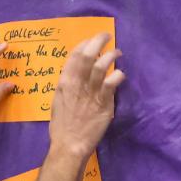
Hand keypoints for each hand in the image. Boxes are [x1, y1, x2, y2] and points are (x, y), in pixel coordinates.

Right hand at [48, 33, 124, 159]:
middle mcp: (77, 83)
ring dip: (112, 55)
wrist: (70, 145)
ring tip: (118, 52)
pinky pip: (113, 82)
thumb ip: (68, 86)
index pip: (74, 55)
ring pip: (102, 65)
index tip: (91, 41)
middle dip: (98, 41)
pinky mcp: (104, 102)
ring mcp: (91, 92)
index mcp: (64, 82)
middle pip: (89, 55)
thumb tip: (77, 75)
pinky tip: (121, 74)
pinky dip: (118, 75)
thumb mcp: (59, 100)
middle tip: (106, 36)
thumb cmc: (62, 126)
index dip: (84, 44)